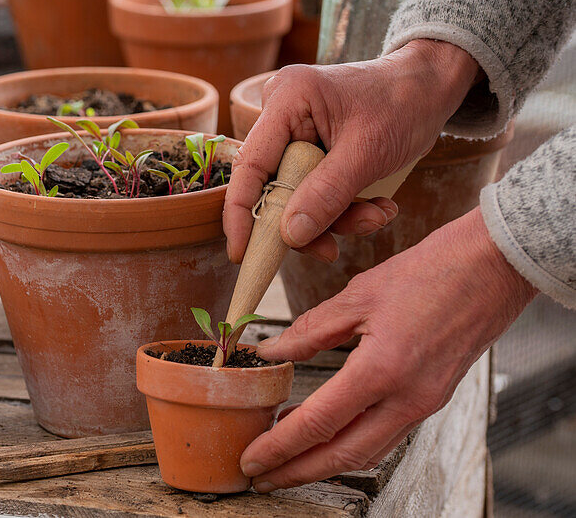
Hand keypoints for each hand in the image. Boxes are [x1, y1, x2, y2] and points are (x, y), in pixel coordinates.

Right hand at [224, 39, 480, 263]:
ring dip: (334, 217)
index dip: (241, 213)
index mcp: (286, 99)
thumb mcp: (367, 154)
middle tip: (333, 250)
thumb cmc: (404, 104)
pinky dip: (342, 206)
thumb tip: (289, 236)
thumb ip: (327, 195)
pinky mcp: (310, 145)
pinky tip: (377, 206)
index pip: (249, 165)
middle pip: (273, 185)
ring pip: (296, 193)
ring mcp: (294, 130)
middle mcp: (281, 113)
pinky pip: (313, 188)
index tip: (241, 255)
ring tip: (377, 216)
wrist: (430, 87)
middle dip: (306, 221)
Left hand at [239, 207, 536, 490]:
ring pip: (368, 450)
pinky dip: (353, 441)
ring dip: (324, 461)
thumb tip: (271, 352)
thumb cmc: (430, 272)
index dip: (280, 447)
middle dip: (298, 471)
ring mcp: (425, 401)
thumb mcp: (359, 294)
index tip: (251, 461)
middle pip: (344, 455)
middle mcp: (407, 398)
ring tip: (286, 457)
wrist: (494, 268)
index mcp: (382, 371)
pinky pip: (387, 433)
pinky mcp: (433, 396)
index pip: (319, 424)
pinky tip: (328, 430)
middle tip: (261, 478)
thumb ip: (310, 329)